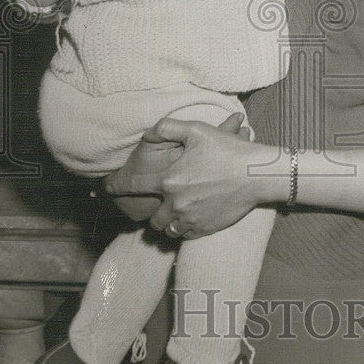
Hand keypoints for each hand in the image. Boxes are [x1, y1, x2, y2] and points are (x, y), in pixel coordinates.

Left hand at [105, 113, 249, 222]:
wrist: (257, 174)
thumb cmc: (228, 150)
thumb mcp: (197, 130)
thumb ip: (167, 128)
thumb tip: (147, 133)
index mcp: (169, 180)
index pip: (133, 185)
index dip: (116, 186)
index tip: (106, 189)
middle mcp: (175, 203)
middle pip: (151, 216)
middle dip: (152, 210)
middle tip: (160, 203)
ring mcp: (190, 219)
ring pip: (166, 228)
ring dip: (167, 221)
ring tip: (175, 211)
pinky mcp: (204, 229)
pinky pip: (183, 235)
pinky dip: (183, 228)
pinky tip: (190, 217)